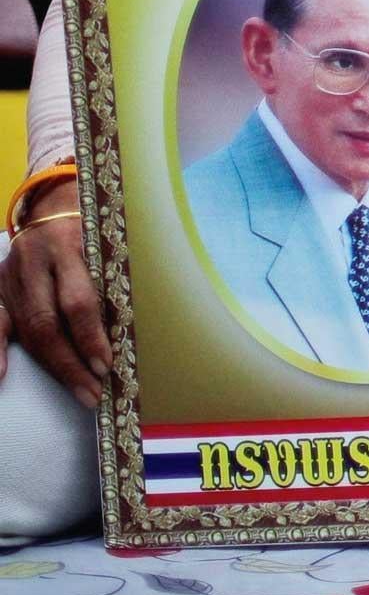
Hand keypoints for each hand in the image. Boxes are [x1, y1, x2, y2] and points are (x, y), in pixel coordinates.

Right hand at [0, 178, 109, 408]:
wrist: (51, 202)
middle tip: (94, 391)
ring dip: (52, 365)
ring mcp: (12, 276)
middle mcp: (35, 262)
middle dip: (72, 362)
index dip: (91, 335)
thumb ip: (111, 275)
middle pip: (48, 322)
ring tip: (78, 391)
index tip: (107, 365)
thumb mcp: (106, 240)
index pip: (77, 300)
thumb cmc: (92, 224)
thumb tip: (129, 328)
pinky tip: (1, 375)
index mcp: (69, 245)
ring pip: (26, 328)